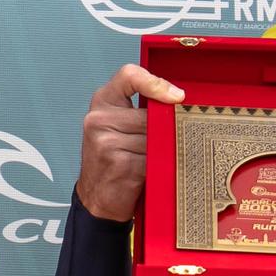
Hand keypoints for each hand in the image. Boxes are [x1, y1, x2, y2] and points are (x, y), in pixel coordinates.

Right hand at [73, 62, 186, 224]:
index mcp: (102, 102)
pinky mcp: (118, 162)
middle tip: (171, 140)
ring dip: (164, 150)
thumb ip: (141, 111)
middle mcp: (99, 119)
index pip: (129, 75)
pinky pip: (154, 157)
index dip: (155, 82)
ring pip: (155, 137)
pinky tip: (153, 171)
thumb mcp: (119, 127)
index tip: (176, 96)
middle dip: (164, 129)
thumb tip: (179, 105)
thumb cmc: (113, 161)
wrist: (96, 199)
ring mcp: (106, 141)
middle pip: (150, 113)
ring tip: (157, 159)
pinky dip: (160, 165)